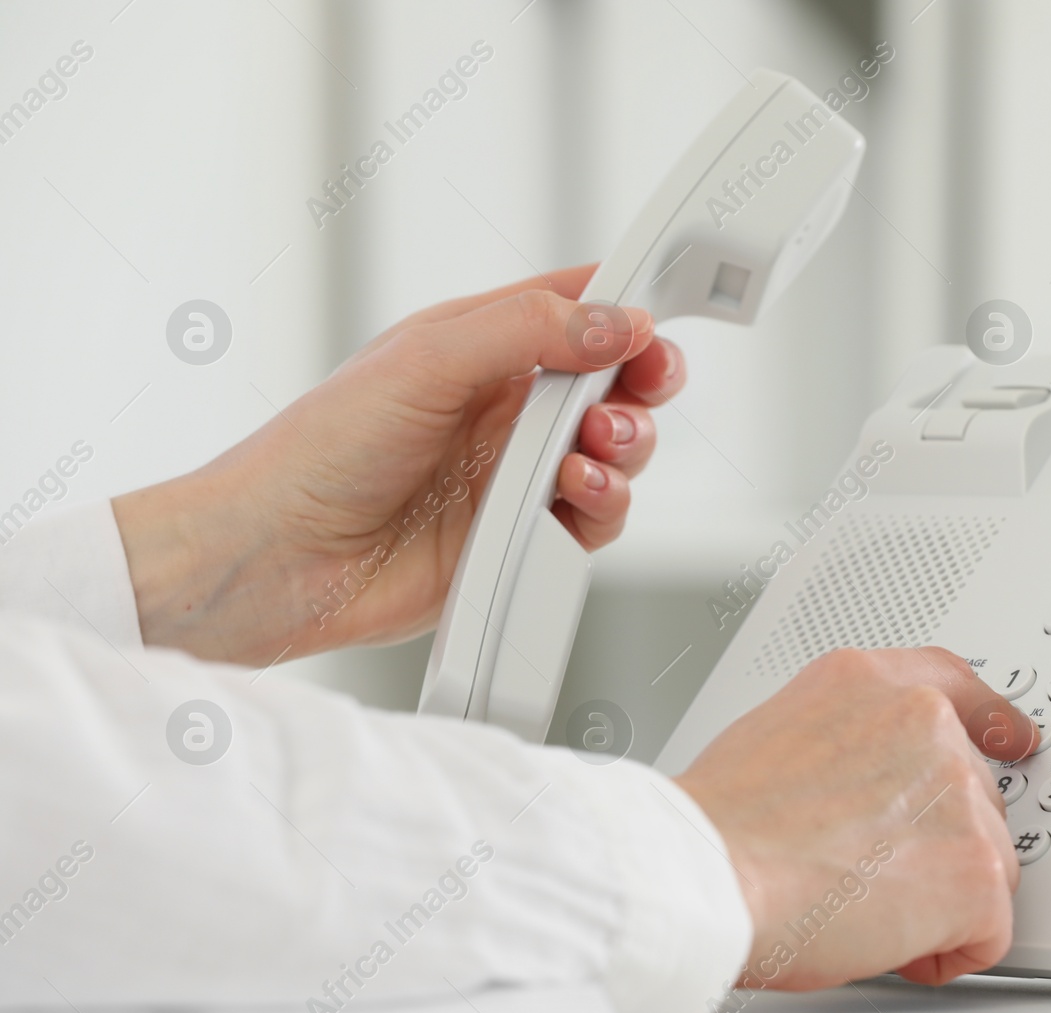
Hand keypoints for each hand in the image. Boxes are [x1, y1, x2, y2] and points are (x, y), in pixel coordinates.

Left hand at [113, 265, 686, 665]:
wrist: (280, 560)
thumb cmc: (319, 451)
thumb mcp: (426, 359)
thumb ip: (528, 330)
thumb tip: (618, 320)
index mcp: (482, 345)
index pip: (577, 308)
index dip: (627, 305)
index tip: (662, 310)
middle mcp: (507, 408)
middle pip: (614, 382)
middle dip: (645, 380)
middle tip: (647, 383)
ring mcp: (517, 474)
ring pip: (616, 451)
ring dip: (626, 444)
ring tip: (595, 449)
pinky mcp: (524, 538)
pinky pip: (596, 517)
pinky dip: (603, 503)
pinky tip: (573, 494)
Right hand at [674, 647, 1039, 990]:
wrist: (709, 873)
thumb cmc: (720, 826)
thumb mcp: (774, 732)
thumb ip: (844, 741)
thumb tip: (863, 784)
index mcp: (869, 682)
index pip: (954, 684)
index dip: (990, 722)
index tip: (1012, 740)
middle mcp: (922, 721)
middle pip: (974, 795)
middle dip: (934, 844)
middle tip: (862, 871)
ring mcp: (958, 792)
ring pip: (985, 863)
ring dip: (937, 899)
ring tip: (858, 904)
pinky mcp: (976, 868)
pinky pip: (990, 931)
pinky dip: (944, 954)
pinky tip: (882, 941)